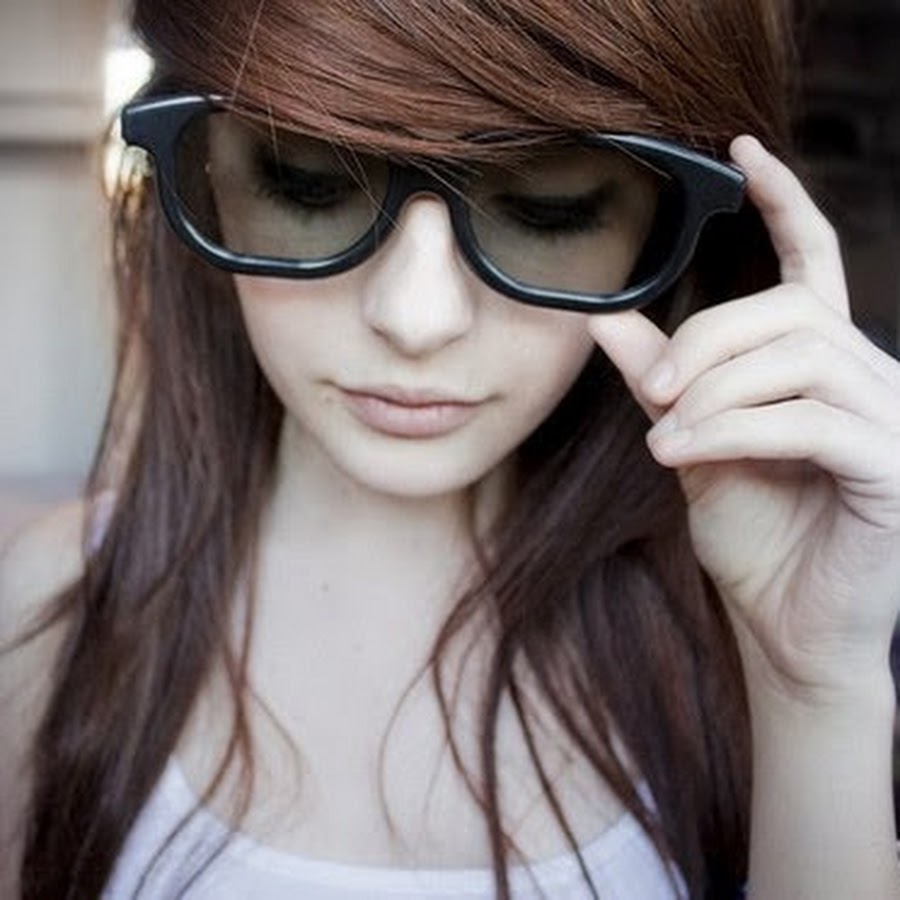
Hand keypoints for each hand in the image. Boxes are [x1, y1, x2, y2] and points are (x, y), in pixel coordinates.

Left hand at [588, 136, 899, 705]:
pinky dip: (734, 430)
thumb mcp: (694, 443)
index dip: (784, 202)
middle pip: (787, 310)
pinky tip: (681, 454)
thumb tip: (606, 318)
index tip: (742, 151)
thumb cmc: (754, 536)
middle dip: (707, 341)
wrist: (790, 626)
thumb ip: (662, 379)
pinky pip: (809, 421)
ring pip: (800, 357)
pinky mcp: (892, 469)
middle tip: (654, 391)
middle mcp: (868, 377)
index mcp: (821, 364)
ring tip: (664, 436)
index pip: (815, 261)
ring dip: (715, 390)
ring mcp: (891, 420)